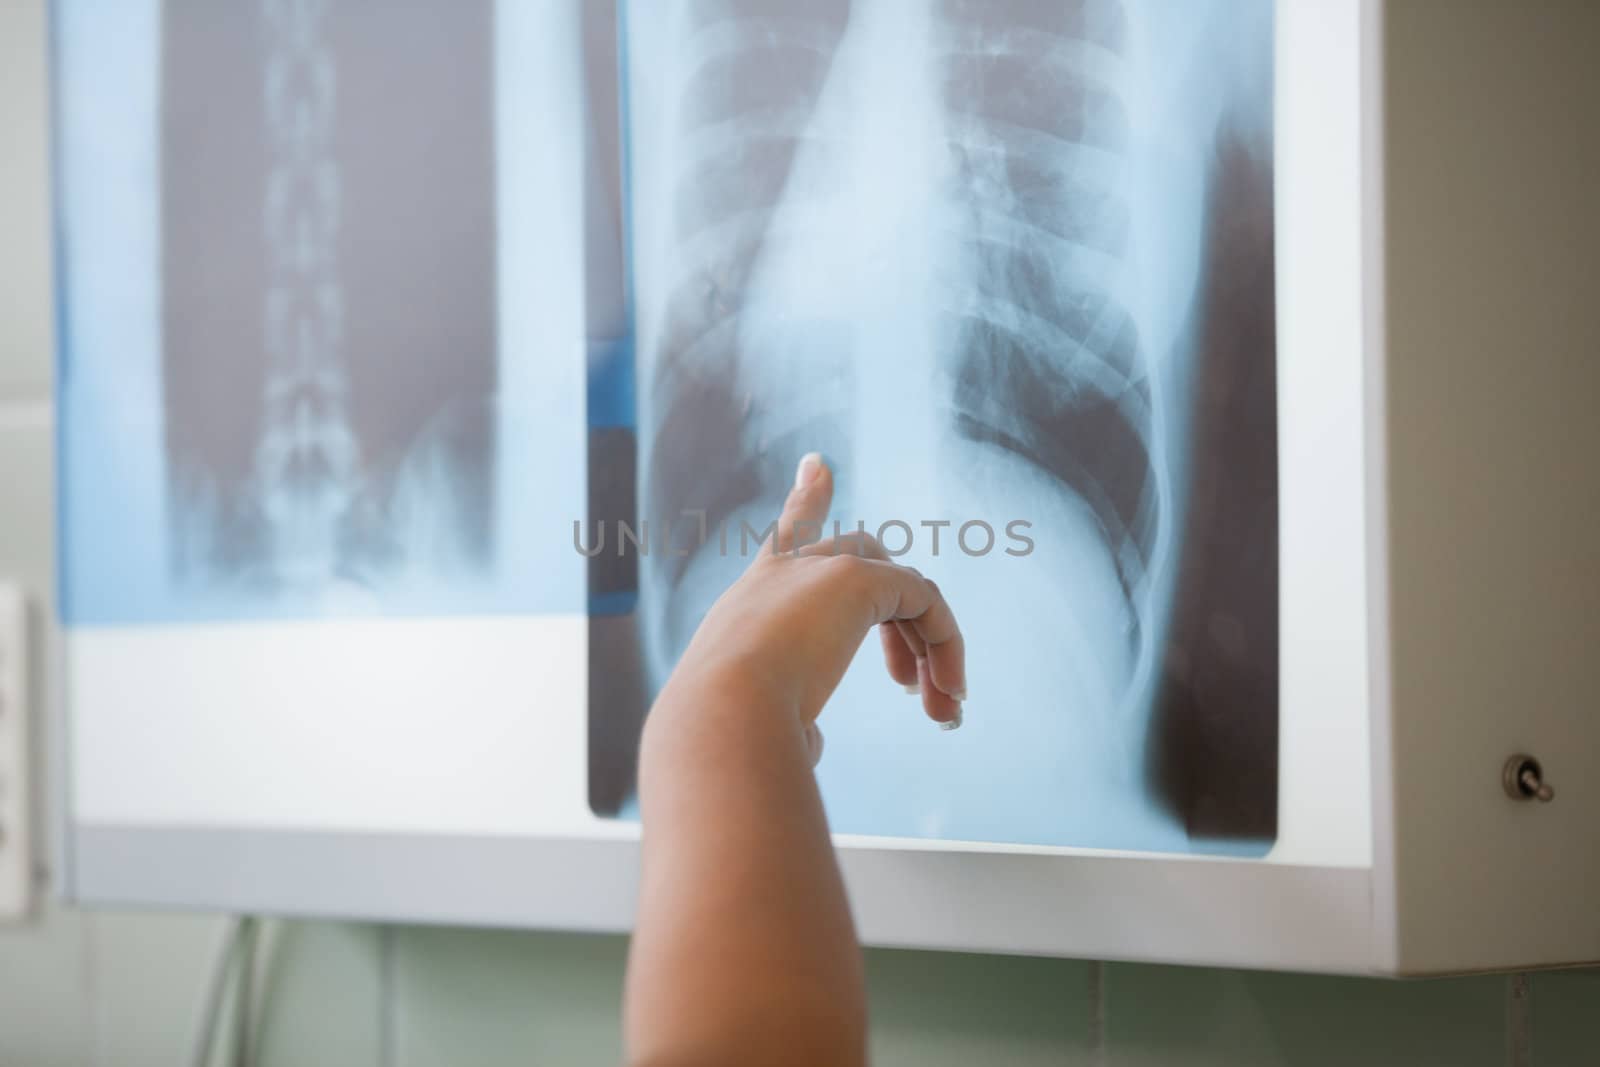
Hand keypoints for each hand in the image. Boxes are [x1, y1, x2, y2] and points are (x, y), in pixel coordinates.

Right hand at [654, 452, 966, 763]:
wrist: (719, 719)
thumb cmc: (729, 736)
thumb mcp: (762, 724)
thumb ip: (791, 723)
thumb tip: (810, 743)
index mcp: (752, 604)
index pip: (786, 539)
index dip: (807, 501)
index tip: (819, 465)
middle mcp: (781, 575)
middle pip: (862, 553)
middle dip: (905, 617)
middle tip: (918, 690)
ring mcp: (816, 569)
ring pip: (901, 587)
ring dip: (930, 650)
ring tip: (945, 710)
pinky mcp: (853, 578)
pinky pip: (924, 600)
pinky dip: (945, 645)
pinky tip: (948, 693)